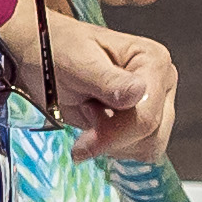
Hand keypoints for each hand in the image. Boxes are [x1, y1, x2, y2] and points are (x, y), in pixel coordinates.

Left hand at [23, 17, 177, 161]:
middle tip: (84, 110)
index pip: (147, 115)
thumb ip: (108, 80)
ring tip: (90, 111)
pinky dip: (112, 146)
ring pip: (147, 147)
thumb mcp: (77, 62)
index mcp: (152, 60)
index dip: (115, 133)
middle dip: (112, 136)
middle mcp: (160, 83)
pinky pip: (137, 151)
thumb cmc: (57, 51)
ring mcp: (154, 104)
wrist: (41, 58)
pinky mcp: (142, 123)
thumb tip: (137, 93)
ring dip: (112, 141)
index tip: (84, 141)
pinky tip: (95, 123)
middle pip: (150, 135)